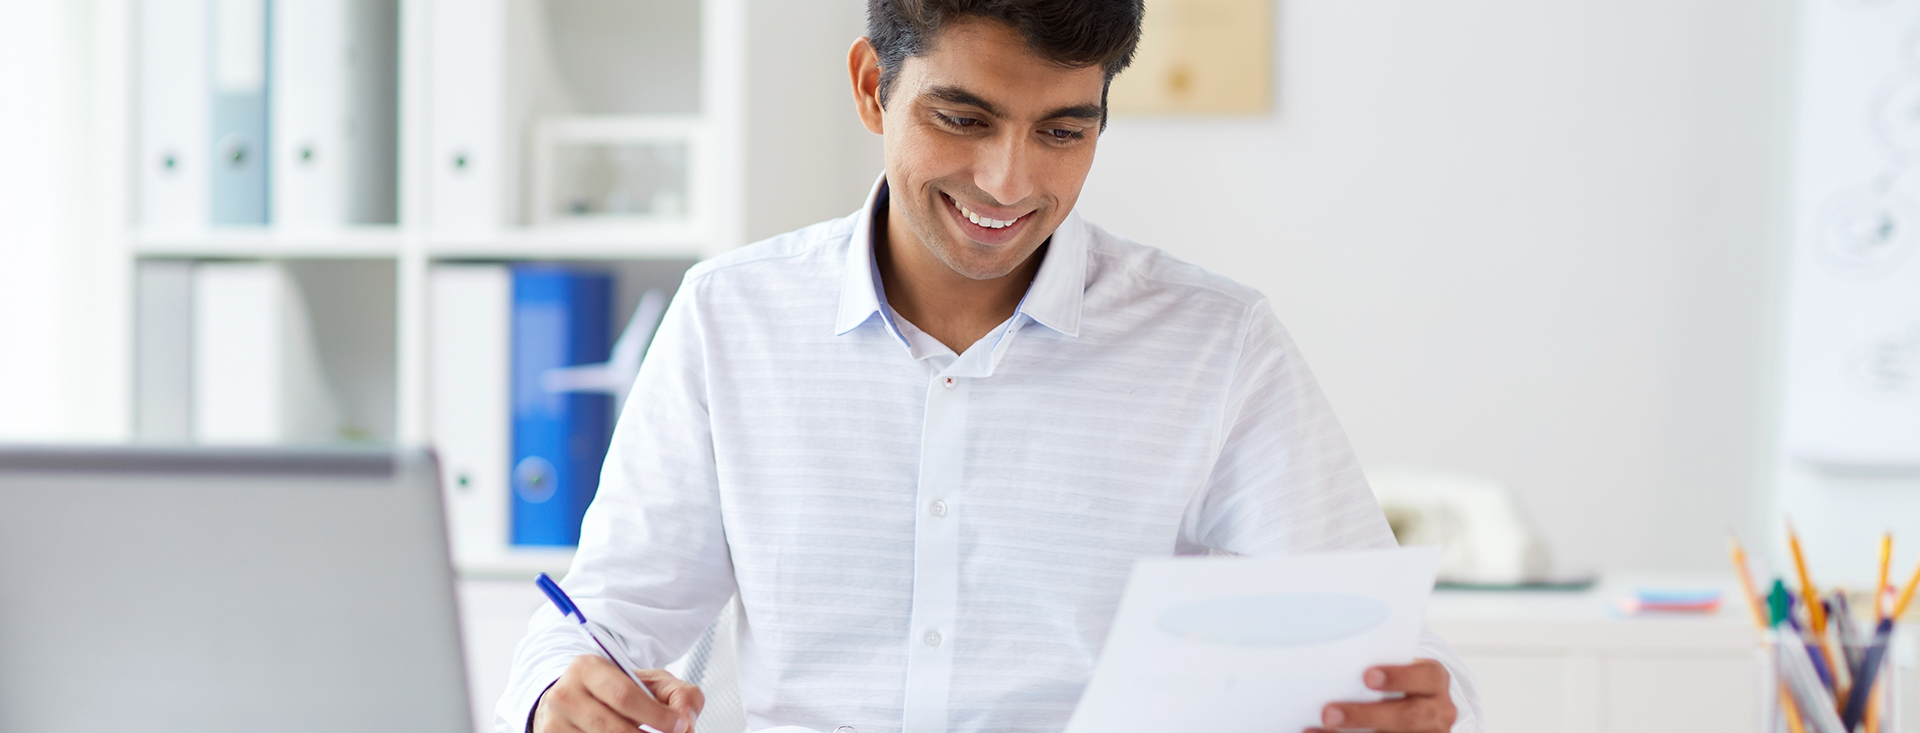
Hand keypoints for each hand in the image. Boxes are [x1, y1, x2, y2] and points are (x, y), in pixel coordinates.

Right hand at [533, 655, 703, 732]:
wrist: (577, 702)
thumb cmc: (617, 693)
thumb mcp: (650, 683)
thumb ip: (678, 695)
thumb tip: (685, 719)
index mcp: (587, 668)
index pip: (624, 696)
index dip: (657, 716)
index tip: (680, 726)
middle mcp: (564, 695)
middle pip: (612, 728)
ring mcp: (553, 723)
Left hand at [1308, 658, 1454, 732]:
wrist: (1417, 707)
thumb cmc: (1395, 680)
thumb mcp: (1396, 668)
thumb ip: (1374, 668)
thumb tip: (1331, 663)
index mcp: (1435, 681)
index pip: (1427, 677)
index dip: (1399, 677)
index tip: (1367, 676)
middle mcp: (1439, 712)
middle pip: (1407, 717)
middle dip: (1366, 717)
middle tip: (1329, 713)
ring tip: (1318, 730)